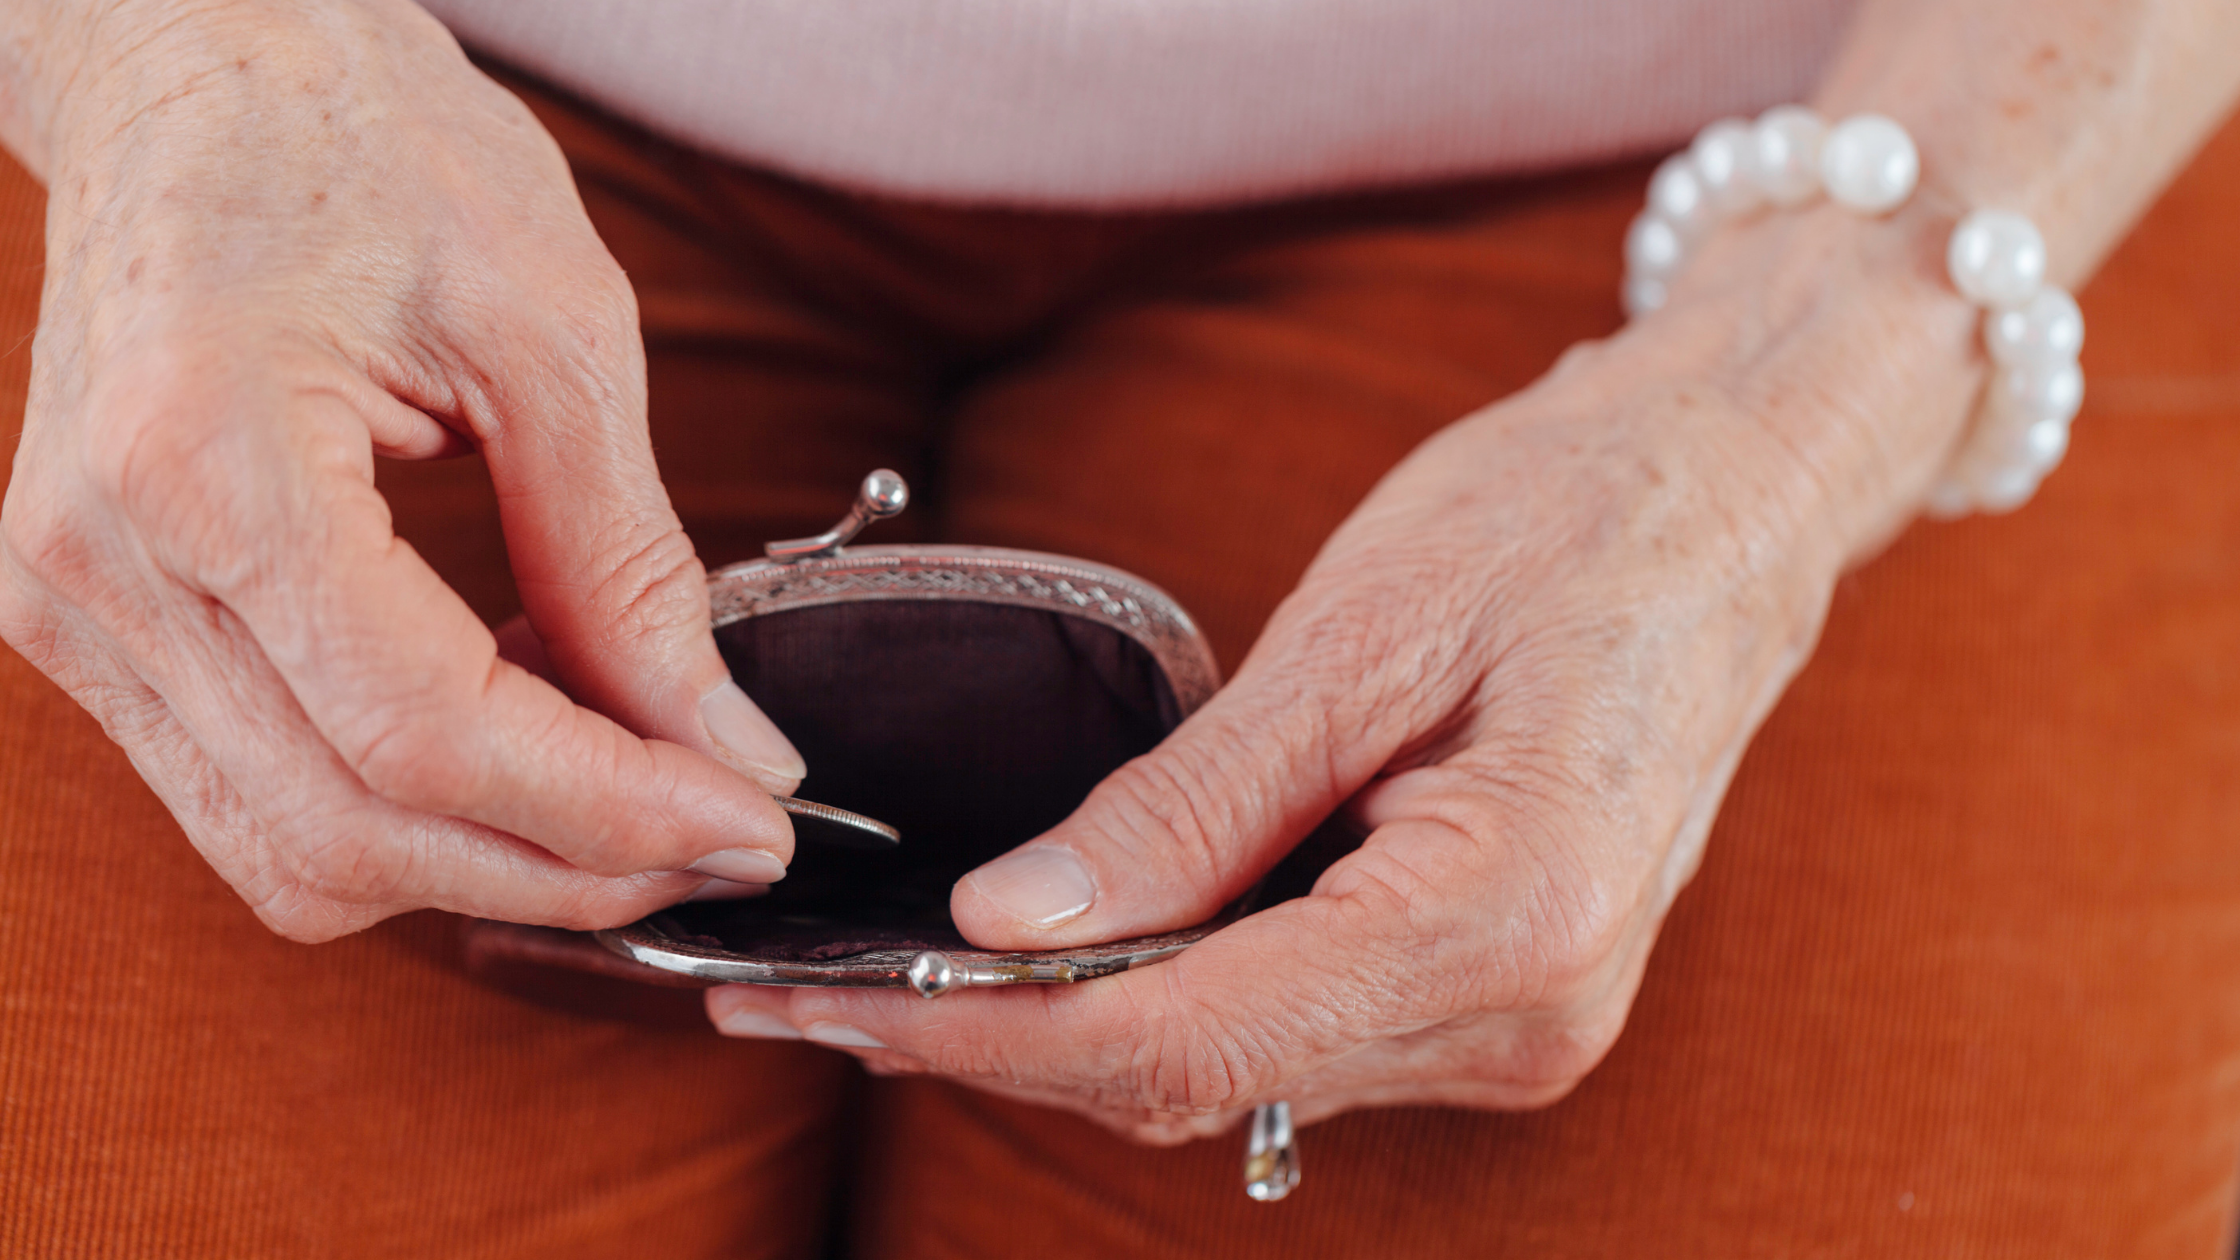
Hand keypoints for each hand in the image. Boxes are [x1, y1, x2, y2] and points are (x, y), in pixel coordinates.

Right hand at [0, 0, 799, 940]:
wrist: (195, 71)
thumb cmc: (366, 143)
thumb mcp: (550, 329)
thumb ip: (628, 562)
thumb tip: (728, 746)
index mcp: (204, 457)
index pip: (425, 730)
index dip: (607, 808)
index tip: (752, 819)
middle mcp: (99, 563)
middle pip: (357, 829)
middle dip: (570, 865)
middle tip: (727, 831)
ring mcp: (71, 610)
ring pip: (298, 853)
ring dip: (494, 857)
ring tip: (637, 780)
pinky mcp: (90, 629)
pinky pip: (261, 799)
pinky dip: (412, 810)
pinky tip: (526, 739)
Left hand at [706, 209, 1982, 1140]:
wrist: (1727, 498)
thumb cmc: (1566, 523)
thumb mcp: (1361, 638)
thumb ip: (1190, 808)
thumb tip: (1010, 926)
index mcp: (1508, 919)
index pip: (1184, 1030)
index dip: (981, 1030)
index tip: (827, 993)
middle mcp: (1524, 1018)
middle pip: (1193, 1077)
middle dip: (987, 1045)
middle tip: (806, 986)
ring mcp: (1520, 1027)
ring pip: (1230, 1076)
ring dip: (1058, 1035)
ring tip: (888, 976)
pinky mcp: (1498, 1002)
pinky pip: (1287, 1036)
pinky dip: (1155, 1005)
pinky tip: (1050, 959)